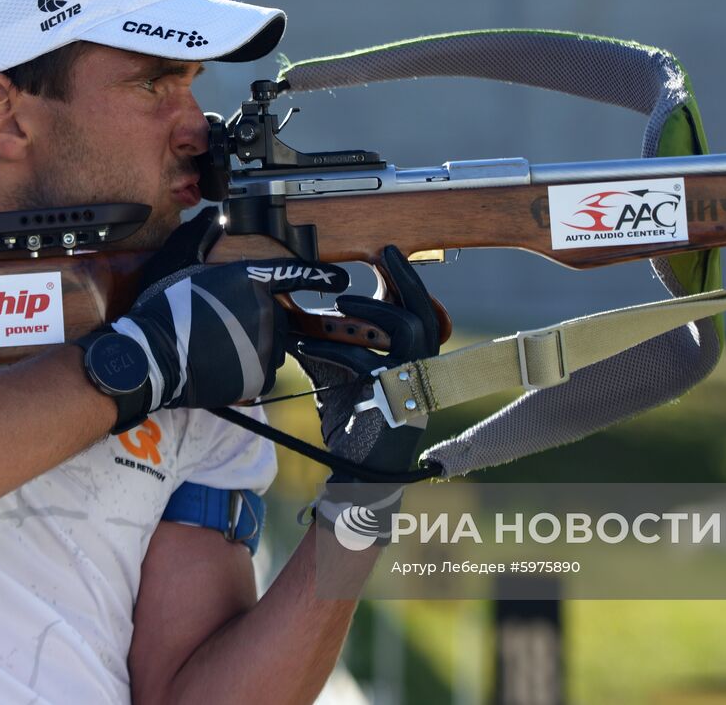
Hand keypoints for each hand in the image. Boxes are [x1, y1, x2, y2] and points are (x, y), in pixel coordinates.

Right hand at [85, 208, 350, 421]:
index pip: (294, 274)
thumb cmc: (162, 308)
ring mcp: (266, 345)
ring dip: (254, 344)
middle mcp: (266, 311)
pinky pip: (264, 370)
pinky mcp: (260, 375)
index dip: (319, 275)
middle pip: (275, 315)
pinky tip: (223, 364)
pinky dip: (248, 369)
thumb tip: (214, 217)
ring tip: (219, 347)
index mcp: (250, 280)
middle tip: (220, 326)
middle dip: (255, 319)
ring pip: (272, 344)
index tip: (338, 278)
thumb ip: (200, 236)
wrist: (152, 357)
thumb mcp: (176, 260)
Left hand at [293, 245, 441, 482]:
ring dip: (371, 309)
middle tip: (383, 254)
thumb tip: (302, 313)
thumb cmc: (353, 421)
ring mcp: (412, 382)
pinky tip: (306, 346)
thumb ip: (336, 345)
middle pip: (423, 311)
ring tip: (338, 305)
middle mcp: (421, 367)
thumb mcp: (343, 374)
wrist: (358, 472)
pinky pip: (365, 361)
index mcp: (412, 358)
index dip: (405, 279)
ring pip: (407, 328)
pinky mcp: (392, 398)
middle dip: (403, 279)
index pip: (417, 310)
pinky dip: (333, 349)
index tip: (388, 252)